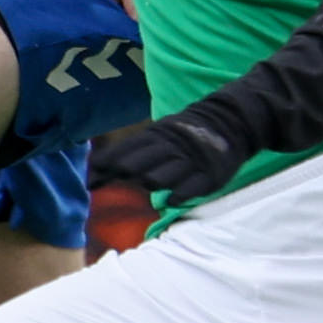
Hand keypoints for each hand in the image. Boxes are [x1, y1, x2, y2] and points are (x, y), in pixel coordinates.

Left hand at [103, 110, 244, 203]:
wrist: (230, 123)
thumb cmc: (183, 136)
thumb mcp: (158, 134)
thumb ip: (131, 151)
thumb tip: (95, 171)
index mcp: (156, 136)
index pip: (124, 151)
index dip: (106, 166)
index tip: (92, 182)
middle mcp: (170, 148)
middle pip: (137, 165)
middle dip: (124, 173)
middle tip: (117, 179)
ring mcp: (189, 162)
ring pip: (159, 178)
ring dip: (149, 183)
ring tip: (148, 183)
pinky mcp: (208, 176)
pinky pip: (187, 190)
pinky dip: (176, 196)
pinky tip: (171, 199)